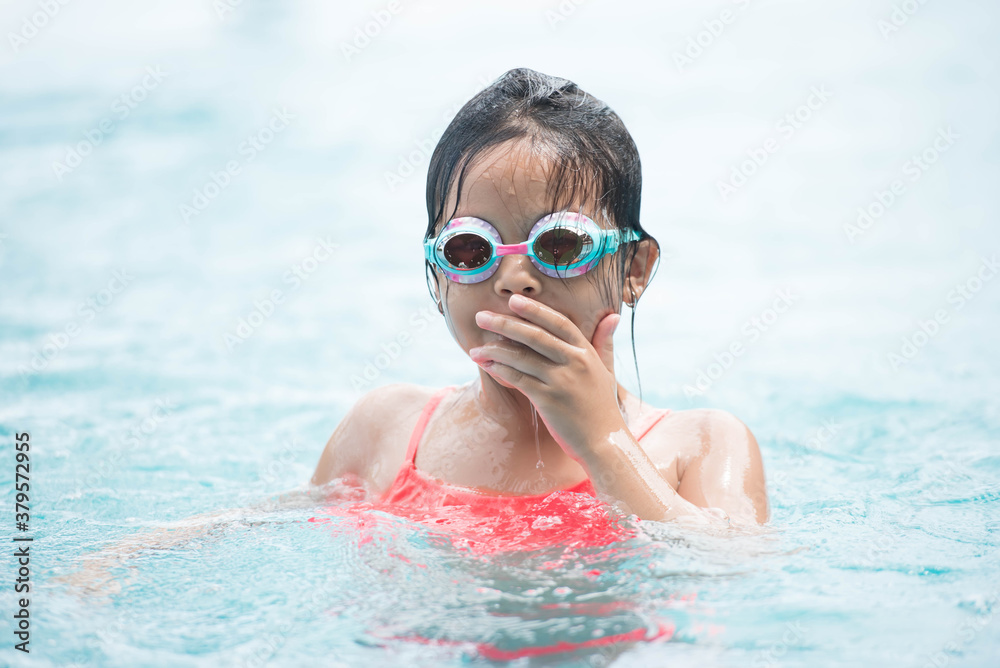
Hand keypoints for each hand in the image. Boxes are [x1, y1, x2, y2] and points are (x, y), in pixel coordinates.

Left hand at [468, 293, 624, 463]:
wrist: (605, 443)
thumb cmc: (603, 408)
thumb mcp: (607, 370)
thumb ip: (604, 342)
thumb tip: (613, 316)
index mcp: (586, 352)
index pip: (558, 322)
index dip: (535, 310)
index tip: (512, 300)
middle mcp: (575, 362)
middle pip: (535, 335)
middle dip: (504, 323)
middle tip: (481, 316)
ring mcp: (561, 381)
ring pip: (522, 357)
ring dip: (495, 350)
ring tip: (475, 348)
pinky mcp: (548, 400)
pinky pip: (518, 379)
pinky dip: (501, 370)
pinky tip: (487, 366)